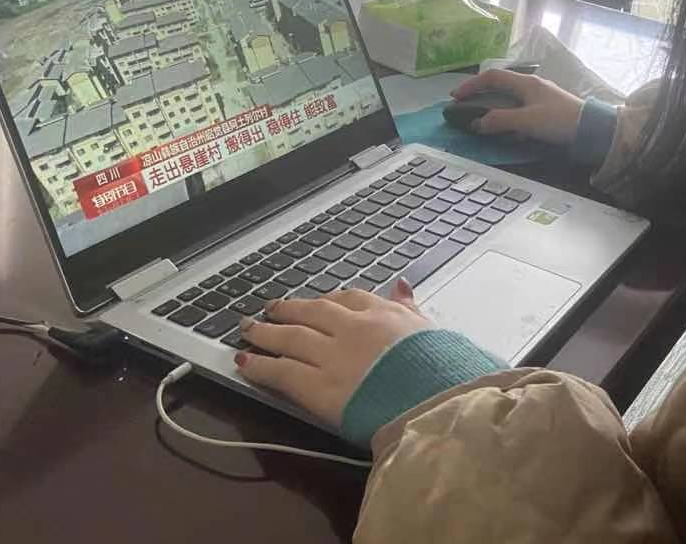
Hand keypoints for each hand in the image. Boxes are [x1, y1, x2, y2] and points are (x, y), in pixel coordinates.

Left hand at [234, 281, 433, 425]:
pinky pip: (281, 373)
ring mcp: (331, 356)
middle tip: (269, 309)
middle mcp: (351, 328)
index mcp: (381, 314)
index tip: (315, 304)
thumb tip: (402, 284)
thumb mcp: (430, 329)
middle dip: (287, 310)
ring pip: (289, 338)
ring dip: (265, 333)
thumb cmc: (441, 370)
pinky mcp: (317, 387)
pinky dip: (259, 366)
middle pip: (310, 312)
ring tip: (247, 330)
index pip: (347, 299)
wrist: (435, 400)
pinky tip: (244, 362)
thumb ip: (410, 306)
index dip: (326, 302)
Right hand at [450, 69, 584, 144]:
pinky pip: (519, 107)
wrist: (593, 129)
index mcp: (526, 83)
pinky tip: (505, 126)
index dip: (471, 85)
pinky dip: (506, 113)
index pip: (491, 77)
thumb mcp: (526, 121)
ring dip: (492, 104)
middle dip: (479, 93)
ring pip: (509, 96)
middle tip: (464, 105)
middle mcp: (532, 85)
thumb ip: (500, 121)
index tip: (455, 97)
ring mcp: (540, 96)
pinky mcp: (547, 108)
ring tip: (480, 116)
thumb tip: (477, 123)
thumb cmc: (559, 121)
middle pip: (499, 84)